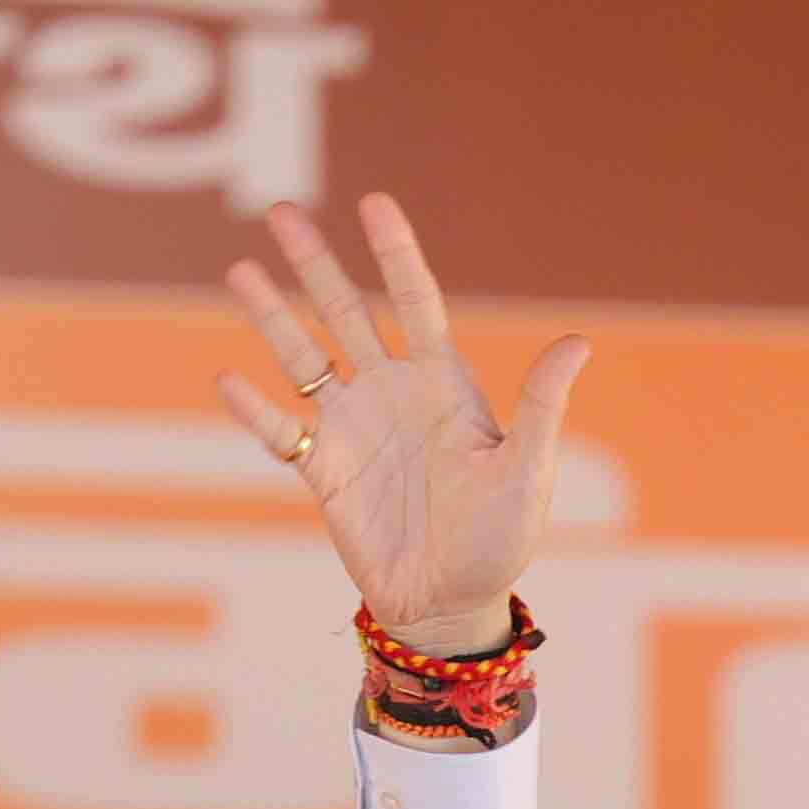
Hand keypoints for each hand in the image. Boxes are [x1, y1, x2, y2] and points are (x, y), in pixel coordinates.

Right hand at [216, 197, 592, 666]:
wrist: (453, 606)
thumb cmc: (500, 540)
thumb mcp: (528, 470)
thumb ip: (541, 404)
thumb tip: (578, 342)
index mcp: (442, 384)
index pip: (415, 302)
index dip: (394, 253)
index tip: (372, 202)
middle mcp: (392, 393)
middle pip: (346, 312)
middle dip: (316, 263)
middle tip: (282, 211)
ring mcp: (353, 429)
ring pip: (304, 357)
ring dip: (273, 317)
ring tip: (239, 271)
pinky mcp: (325, 471)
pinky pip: (283, 431)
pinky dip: (255, 409)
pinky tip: (229, 379)